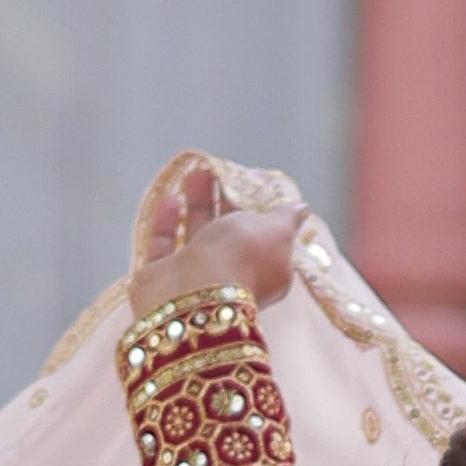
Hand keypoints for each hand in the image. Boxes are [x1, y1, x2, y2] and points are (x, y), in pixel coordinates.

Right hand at [127, 151, 301, 321]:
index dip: (257, 211)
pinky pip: (164, 246)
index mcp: (266, 271)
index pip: (265, 239)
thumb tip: (301, 209)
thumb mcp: (276, 232)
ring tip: (193, 174)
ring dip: (196, 205)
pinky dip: (166, 222)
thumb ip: (287, 218)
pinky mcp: (163, 279)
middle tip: (215, 170)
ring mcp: (196, 279)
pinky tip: (169, 197)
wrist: (195, 295)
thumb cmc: (241, 257)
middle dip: (222, 201)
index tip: (247, 185)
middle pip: (228, 234)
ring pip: (196, 236)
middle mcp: (233, 276)